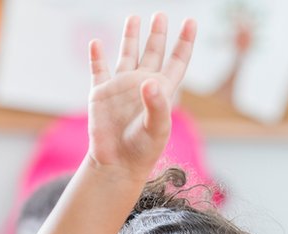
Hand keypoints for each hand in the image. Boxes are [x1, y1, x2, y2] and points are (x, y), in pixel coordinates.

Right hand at [86, 13, 195, 180]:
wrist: (116, 164)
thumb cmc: (142, 150)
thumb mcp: (156, 129)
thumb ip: (157, 105)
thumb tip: (149, 81)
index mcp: (161, 91)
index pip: (177, 61)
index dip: (184, 42)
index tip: (191, 22)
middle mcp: (142, 85)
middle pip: (153, 52)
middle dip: (157, 33)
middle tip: (161, 14)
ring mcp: (121, 88)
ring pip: (127, 55)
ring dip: (130, 37)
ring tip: (133, 18)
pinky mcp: (100, 94)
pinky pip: (98, 70)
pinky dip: (96, 56)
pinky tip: (96, 43)